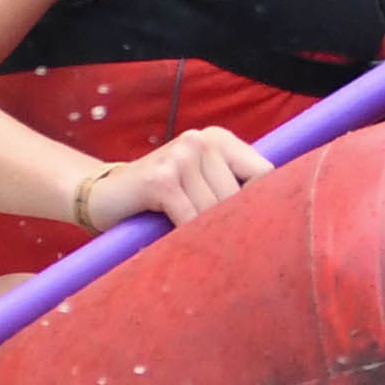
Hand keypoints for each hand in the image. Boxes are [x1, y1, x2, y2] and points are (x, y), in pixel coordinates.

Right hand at [78, 124, 272, 232]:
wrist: (105, 195)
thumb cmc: (163, 196)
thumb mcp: (202, 183)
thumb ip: (233, 189)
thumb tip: (279, 219)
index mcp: (220, 139)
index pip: (265, 175)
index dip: (263, 208)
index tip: (257, 233)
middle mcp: (201, 140)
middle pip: (240, 198)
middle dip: (228, 226)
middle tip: (218, 245)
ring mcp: (181, 156)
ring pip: (215, 212)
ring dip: (205, 235)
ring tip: (191, 241)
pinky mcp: (161, 179)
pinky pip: (190, 220)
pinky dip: (186, 238)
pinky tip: (175, 243)